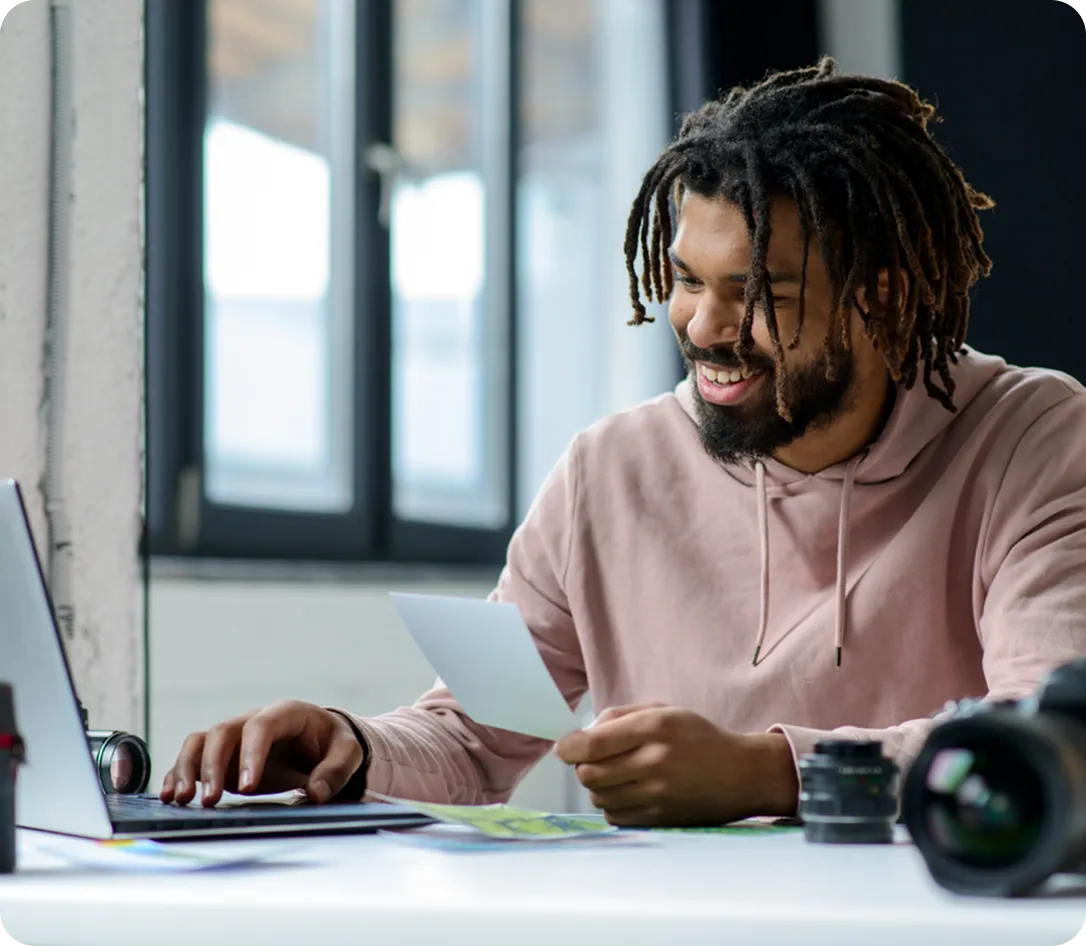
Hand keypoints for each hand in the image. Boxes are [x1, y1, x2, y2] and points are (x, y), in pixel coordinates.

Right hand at [159, 701, 364, 807]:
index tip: (248, 788)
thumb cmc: (333, 743)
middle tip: (211, 800)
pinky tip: (171, 795)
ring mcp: (235, 738)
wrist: (320, 743)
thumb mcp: (346, 752)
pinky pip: (194, 758)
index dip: (251, 754)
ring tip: (180, 799)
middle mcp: (254, 721)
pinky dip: (179, 773)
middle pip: (223, 732)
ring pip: (201, 742)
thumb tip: (316, 792)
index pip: (262, 726)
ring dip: (187, 768)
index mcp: (286, 714)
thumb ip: (336, 770)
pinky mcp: (223, 756)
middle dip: (213, 766)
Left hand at [554, 704, 797, 826]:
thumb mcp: (663, 711)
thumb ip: (619, 716)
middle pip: (589, 773)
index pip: (593, 743)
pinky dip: (613, 804)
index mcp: (654, 727)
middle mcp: (655, 761)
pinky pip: (615, 816)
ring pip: (599, 796)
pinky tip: (629, 792)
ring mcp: (658, 794)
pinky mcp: (661, 818)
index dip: (569, 748)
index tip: (564, 749)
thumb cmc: (698, 737)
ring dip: (599, 786)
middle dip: (583, 766)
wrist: (741, 774)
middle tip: (595, 760)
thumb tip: (580, 735)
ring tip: (618, 775)